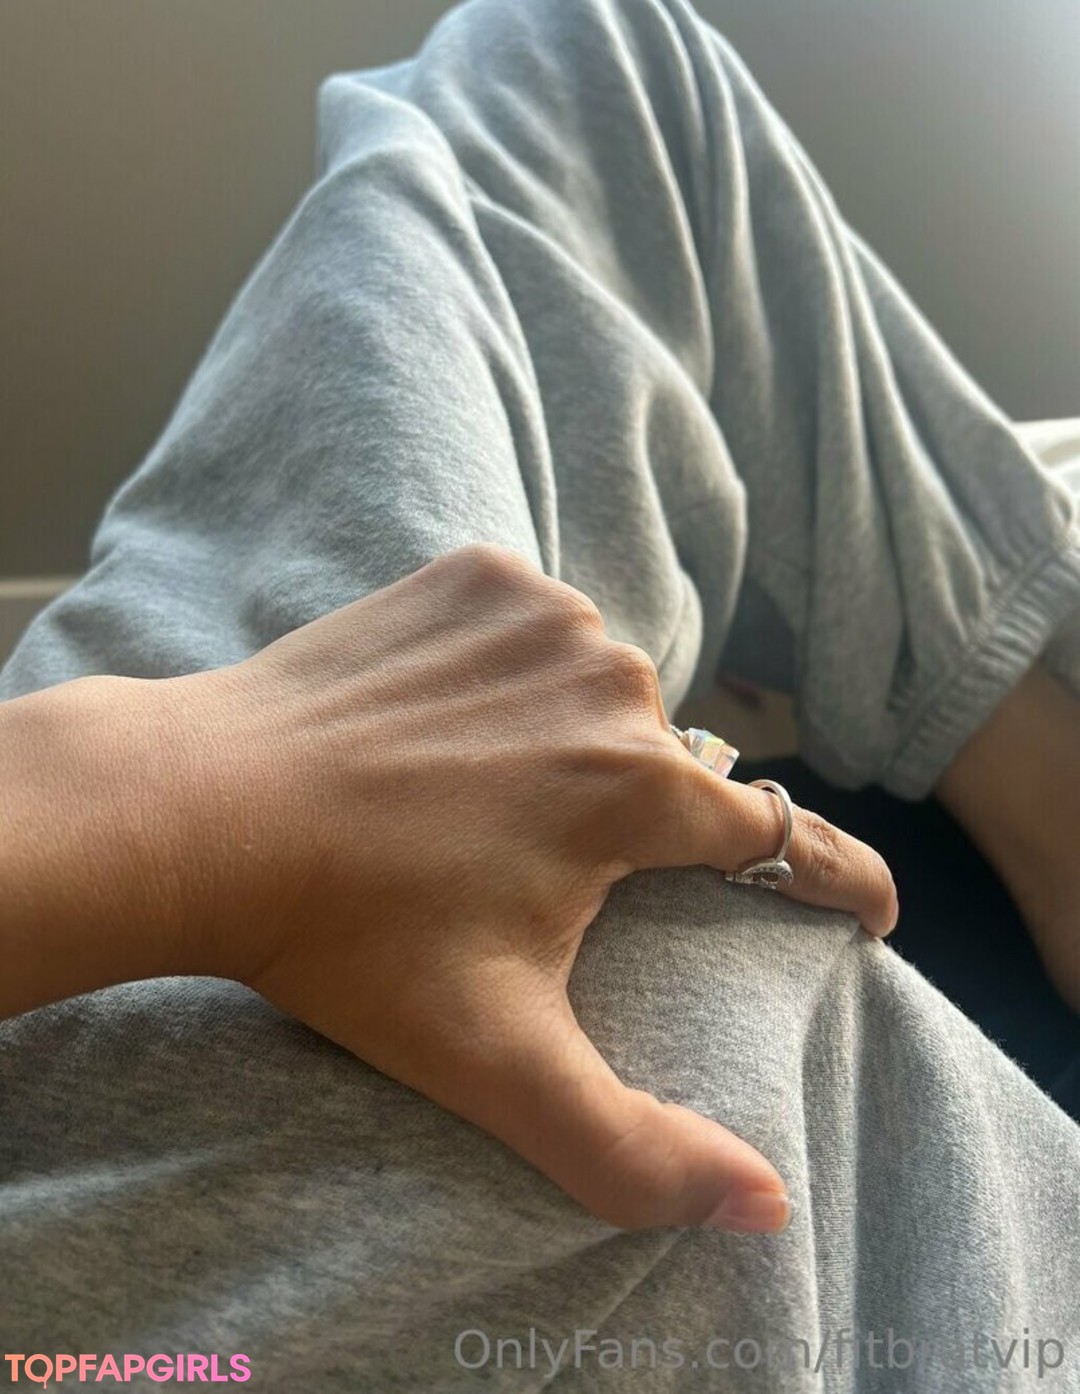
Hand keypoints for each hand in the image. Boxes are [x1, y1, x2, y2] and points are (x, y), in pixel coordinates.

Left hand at [147, 544, 892, 1230]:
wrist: (206, 809)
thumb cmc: (349, 935)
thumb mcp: (496, 1060)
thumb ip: (632, 1148)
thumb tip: (764, 1207)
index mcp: (637, 791)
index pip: (781, 836)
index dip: (836, 881)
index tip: (870, 908)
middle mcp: (611, 681)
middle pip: (662, 769)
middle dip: (622, 822)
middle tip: (519, 870)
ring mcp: (540, 614)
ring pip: (600, 695)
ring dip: (567, 743)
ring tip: (472, 795)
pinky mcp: (475, 574)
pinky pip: (536, 631)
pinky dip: (514, 673)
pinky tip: (447, 720)